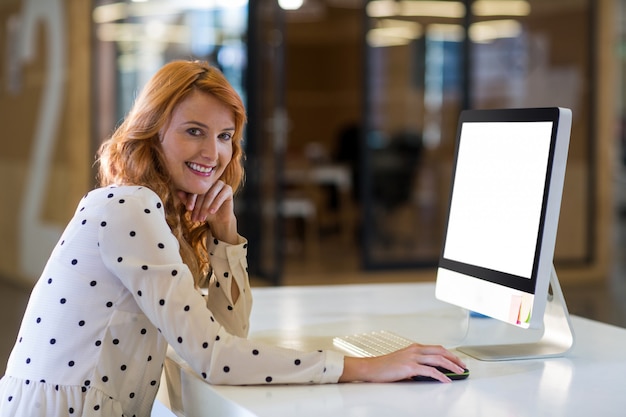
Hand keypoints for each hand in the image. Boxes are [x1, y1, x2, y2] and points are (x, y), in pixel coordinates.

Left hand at [177, 180, 237, 243]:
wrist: (218, 219)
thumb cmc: (204, 211)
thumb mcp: (194, 207)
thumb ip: (186, 199)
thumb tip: (178, 192)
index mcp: (201, 183)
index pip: (195, 189)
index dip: (191, 199)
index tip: (188, 209)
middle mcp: (210, 181)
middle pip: (203, 192)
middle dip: (198, 206)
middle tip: (196, 217)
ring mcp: (220, 184)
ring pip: (211, 194)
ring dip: (206, 207)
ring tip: (203, 217)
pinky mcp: (228, 189)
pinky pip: (221, 195)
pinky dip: (216, 204)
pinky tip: (212, 212)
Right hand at [339, 343, 466, 382]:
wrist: (371, 368)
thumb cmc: (384, 366)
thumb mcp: (402, 361)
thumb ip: (416, 364)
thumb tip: (428, 373)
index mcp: (414, 348)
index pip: (436, 348)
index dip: (449, 354)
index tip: (457, 360)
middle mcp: (415, 350)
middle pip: (441, 351)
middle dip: (454, 359)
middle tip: (463, 366)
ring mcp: (412, 357)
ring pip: (438, 359)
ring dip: (451, 366)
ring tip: (459, 372)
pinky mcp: (410, 367)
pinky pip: (430, 371)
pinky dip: (441, 375)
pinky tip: (446, 380)